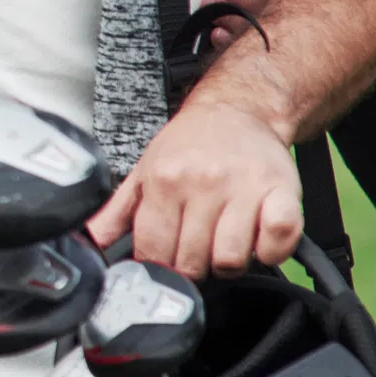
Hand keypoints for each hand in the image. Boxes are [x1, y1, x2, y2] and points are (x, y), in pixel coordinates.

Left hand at [87, 97, 303, 277]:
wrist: (238, 109)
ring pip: (231, 259)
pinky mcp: (283, 191)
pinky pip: (278, 240)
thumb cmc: (190, 144)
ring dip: (228, 263)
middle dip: (193, 267)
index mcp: (164, 181)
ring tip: (224, 244)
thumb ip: (120, 209)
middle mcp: (203, 183)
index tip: (166, 261)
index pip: (154, 250)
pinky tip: (258, 240)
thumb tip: (92, 241)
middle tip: (197, 250)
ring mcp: (244, 188)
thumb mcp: (145, 169)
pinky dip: (270, 251)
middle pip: (192, 261)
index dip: (158, 265)